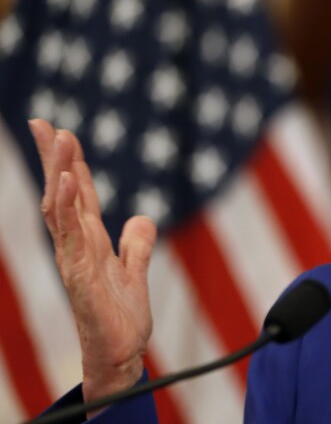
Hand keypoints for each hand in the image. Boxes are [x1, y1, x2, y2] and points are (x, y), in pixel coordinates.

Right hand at [29, 119, 155, 404]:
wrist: (122, 356)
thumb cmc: (122, 318)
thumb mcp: (135, 272)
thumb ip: (137, 245)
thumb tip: (141, 219)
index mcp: (90, 241)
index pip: (78, 194)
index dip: (69, 164)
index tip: (60, 131)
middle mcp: (76, 246)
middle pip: (61, 193)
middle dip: (52, 158)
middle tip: (43, 123)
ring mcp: (74, 259)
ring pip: (61, 208)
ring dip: (58, 172)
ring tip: (57, 138)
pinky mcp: (79, 275)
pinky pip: (70, 235)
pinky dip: (65, 207)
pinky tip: (63, 183)